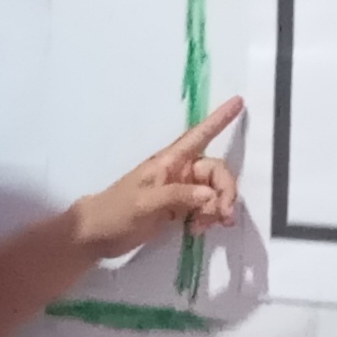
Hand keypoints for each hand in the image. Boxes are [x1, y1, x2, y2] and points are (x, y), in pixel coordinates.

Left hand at [71, 100, 244, 260]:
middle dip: (225, 192)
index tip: (238, 102)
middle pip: (216, 172)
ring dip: (216, 209)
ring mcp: (180, 191)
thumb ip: (178, 196)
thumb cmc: (116, 211)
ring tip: (203, 227)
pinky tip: (196, 230)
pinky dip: (207, 218)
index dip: (219, 119)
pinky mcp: (179, 209)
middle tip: (224, 217)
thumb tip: (210, 195)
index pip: (199, 136)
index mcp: (169, 162)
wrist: (98, 234)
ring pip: (213, 192)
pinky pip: (205, 208)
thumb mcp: (144, 203)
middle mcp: (179, 172)